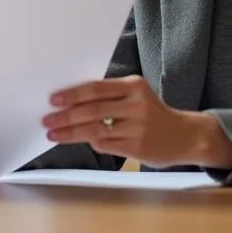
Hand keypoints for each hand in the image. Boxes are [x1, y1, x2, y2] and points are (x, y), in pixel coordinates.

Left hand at [42, 75, 231, 169]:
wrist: (185, 136)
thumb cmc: (153, 114)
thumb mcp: (136, 95)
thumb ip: (110, 96)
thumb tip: (70, 102)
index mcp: (134, 86)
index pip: (96, 88)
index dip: (72, 94)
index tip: (52, 99)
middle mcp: (137, 105)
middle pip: (92, 110)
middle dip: (65, 116)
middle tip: (46, 119)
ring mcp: (138, 127)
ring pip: (95, 129)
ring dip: (70, 132)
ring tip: (53, 133)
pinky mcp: (137, 147)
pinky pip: (105, 144)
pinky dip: (90, 142)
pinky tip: (79, 141)